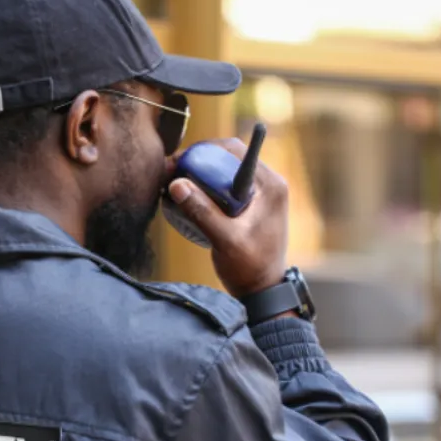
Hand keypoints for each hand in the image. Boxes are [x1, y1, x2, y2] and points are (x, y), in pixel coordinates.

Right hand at [167, 138, 288, 297]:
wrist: (262, 290)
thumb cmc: (249, 268)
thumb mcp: (224, 240)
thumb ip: (202, 212)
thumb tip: (176, 184)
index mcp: (270, 185)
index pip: (236, 151)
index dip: (204, 151)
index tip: (179, 162)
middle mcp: (268, 183)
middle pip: (228, 157)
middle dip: (198, 161)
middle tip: (171, 173)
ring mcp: (260, 192)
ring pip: (225, 170)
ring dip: (199, 174)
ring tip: (174, 184)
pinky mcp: (251, 203)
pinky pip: (225, 184)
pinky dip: (206, 186)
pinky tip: (187, 196)